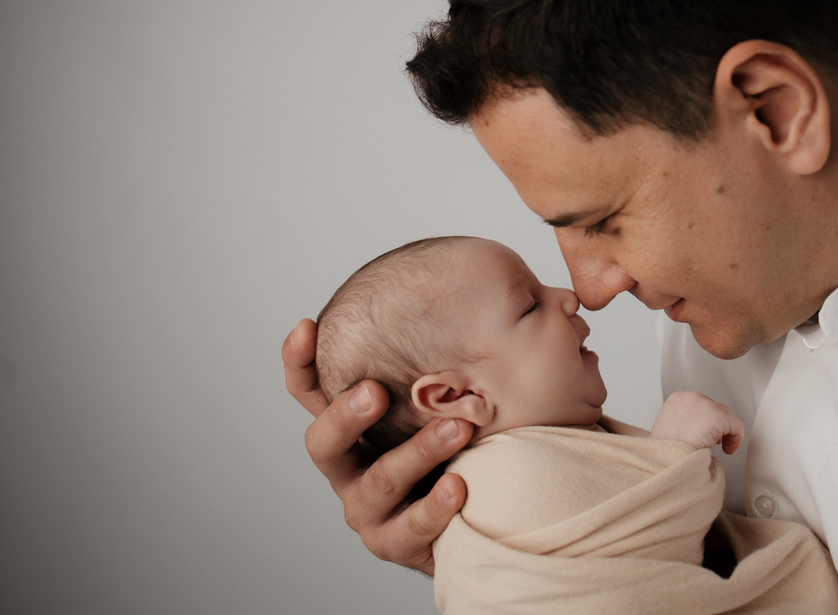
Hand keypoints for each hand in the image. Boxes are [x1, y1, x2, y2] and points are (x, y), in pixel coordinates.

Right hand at [282, 319, 472, 574]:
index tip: (307, 326)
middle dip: (345, 415)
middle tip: (375, 391)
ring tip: (457, 428)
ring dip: (416, 453)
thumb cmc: (460, 441)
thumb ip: (471, 351)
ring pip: (377, 483)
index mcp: (353, 425)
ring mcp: (369, 507)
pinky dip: (433, 507)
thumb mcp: (455, 394)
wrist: (476, 515)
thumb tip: (538, 295)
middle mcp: (350, 465)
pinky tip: (460, 486)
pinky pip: (411, 528)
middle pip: (323, 442)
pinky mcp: (396, 542)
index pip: (310, 391)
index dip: (299, 362)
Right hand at [650, 390, 743, 453]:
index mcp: (678, 398)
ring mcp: (706, 405)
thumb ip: (683, 421)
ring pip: (727, 417)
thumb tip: (698, 429)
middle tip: (709, 442)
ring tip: (713, 446)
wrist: (665, 459)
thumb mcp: (668, 428)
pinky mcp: (718, 417)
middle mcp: (692, 397)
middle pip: (715, 408)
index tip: (702, 435)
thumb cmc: (665, 450)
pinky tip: (728, 450)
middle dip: (715, 426)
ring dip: (723, 432)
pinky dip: (736, 440)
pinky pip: (737, 427)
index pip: (701, 406)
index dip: (704, 423)